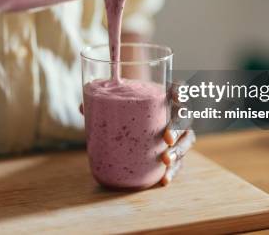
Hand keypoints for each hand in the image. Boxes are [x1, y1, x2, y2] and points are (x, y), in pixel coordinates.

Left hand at [78, 82, 195, 186]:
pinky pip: (180, 162)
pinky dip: (174, 171)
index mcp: (163, 97)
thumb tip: (82, 107)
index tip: (175, 97)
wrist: (133, 122)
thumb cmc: (126, 109)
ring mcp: (177, 134)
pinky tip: (164, 180)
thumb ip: (101, 104)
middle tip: (166, 138)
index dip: (179, 91)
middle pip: (184, 117)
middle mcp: (174, 114)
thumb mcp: (114, 105)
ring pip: (187, 140)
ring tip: (166, 160)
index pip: (177, 89)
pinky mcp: (175, 152)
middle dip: (178, 127)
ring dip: (179, 150)